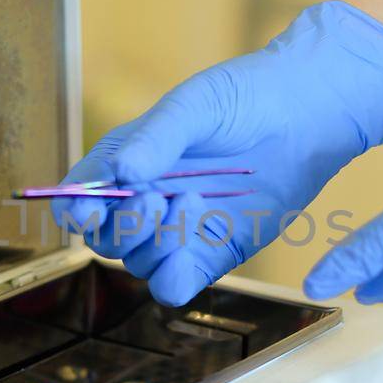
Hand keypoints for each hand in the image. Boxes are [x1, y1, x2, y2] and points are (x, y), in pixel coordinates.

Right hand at [53, 0, 382, 304]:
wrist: (306, 113)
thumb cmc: (244, 97)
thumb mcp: (194, 106)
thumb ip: (157, 138)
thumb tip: (123, 172)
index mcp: (126, 162)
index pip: (82, 196)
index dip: (76, 209)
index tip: (89, 212)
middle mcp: (146, 201)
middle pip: (107, 238)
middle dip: (123, 226)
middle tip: (154, 197)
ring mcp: (178, 230)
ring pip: (139, 263)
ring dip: (154, 245)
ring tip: (193, 201)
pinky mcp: (213, 253)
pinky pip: (175, 285)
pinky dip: (172, 278)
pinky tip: (188, 253)